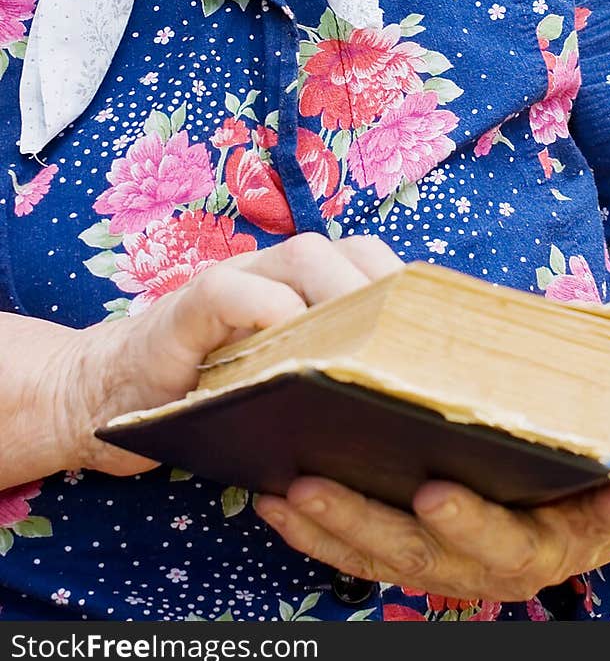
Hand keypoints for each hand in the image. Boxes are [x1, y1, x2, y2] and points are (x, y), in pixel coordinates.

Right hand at [57, 234, 403, 477]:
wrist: (105, 397)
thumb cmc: (208, 401)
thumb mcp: (280, 391)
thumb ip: (330, 378)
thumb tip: (411, 407)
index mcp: (308, 289)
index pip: (376, 267)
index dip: (416, 293)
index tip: (452, 334)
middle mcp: (275, 273)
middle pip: (352, 253)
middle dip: (393, 290)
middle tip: (422, 346)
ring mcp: (234, 281)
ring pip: (303, 256)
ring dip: (342, 293)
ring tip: (370, 341)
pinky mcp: (187, 306)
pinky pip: (234, 290)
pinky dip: (266, 309)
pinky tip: (291, 345)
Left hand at [254, 400, 609, 602]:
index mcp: (582, 524)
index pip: (532, 541)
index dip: (483, 524)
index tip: (438, 492)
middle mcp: (526, 548)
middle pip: (445, 556)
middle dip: (374, 525)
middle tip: (319, 483)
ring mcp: (476, 544)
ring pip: (399, 556)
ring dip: (336, 528)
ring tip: (284, 487)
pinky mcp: (435, 528)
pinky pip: (376, 546)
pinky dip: (326, 529)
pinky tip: (278, 493)